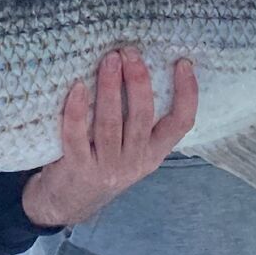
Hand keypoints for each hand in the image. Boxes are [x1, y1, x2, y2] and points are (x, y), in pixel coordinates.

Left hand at [21, 48, 196, 228]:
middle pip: (142, 117)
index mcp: (154, 153)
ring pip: (111, 123)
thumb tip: (141, 65)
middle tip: (129, 52)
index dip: (187, 94)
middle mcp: (135, 161)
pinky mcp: (78, 168)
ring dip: (110, 88)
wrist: (68, 202)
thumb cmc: (102, 161)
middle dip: (138, 81)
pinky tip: (77, 87)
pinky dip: (77, 111)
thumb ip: (139, 119)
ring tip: (109, 60)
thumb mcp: (131, 149)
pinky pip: (77, 136)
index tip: (183, 63)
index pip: (181, 124)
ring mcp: (107, 167)